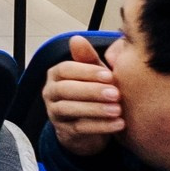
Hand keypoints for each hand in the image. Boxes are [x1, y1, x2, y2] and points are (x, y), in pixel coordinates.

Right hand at [44, 34, 124, 155]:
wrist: (89, 127)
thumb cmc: (93, 94)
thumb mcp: (93, 76)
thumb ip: (87, 59)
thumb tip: (77, 38)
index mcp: (56, 75)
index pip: (65, 69)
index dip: (86, 72)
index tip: (109, 75)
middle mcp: (50, 92)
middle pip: (65, 90)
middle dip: (91, 91)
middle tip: (116, 93)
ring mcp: (55, 113)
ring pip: (69, 109)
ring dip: (95, 109)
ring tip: (118, 110)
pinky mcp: (65, 132)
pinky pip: (80, 129)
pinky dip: (100, 126)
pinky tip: (119, 124)